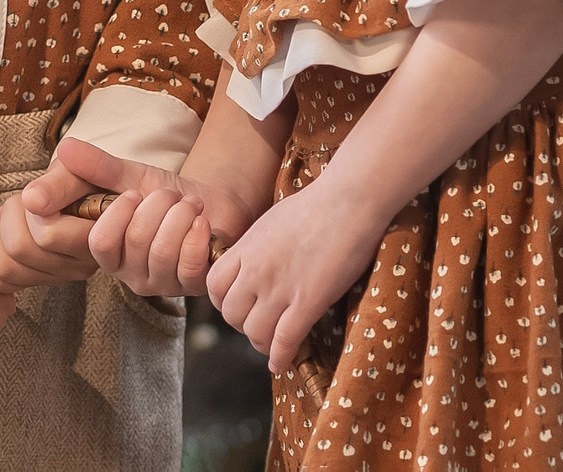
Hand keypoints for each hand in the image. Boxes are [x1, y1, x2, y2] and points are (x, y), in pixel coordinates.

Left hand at [0, 163, 98, 292]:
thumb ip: (59, 183)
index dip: (30, 211)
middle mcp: (79, 266)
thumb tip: (33, 201)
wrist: (78, 188)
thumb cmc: (79, 174)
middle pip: (18, 251)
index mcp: (93, 239)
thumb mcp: (75, 169)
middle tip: (21, 200)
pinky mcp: (33, 281)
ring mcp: (55, 277)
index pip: (45, 236)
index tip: (38, 194)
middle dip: (7, 216)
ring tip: (8, 214)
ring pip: (3, 268)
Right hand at [52, 136, 262, 297]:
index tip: (133, 193)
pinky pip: (189, 265)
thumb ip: (96, 166)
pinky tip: (201, 222)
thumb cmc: (162, 193)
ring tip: (189, 204)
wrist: (208, 200)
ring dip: (181, 214)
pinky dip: (197, 234)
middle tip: (170, 195)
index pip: (100, 243)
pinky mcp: (191, 286)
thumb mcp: (128, 175)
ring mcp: (161, 283)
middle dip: (158, 203)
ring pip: (163, 251)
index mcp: (108, 251)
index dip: (118, 212)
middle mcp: (130, 273)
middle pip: (136, 240)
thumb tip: (65, 148)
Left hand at [205, 180, 383, 374]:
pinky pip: (284, 341)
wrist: (349, 199)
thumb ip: (257, 248)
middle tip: (260, 323)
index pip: (214, 287)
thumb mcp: (273, 222)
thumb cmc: (317, 205)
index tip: (240, 304)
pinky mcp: (308, 302)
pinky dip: (281, 357)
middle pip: (231, 315)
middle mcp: (256, 271)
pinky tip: (281, 363)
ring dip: (262, 343)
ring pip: (255, 333)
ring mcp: (280, 288)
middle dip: (243, 324)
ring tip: (273, 343)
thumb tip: (254, 263)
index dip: (224, 301)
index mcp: (246, 249)